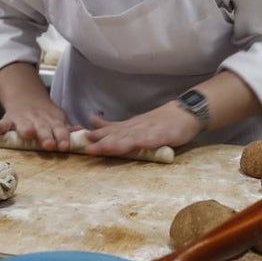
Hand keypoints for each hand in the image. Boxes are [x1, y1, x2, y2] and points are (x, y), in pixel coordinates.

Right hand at [0, 97, 74, 151]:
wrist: (27, 98)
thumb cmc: (45, 117)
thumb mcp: (58, 119)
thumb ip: (66, 128)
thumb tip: (81, 132)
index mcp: (52, 121)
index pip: (60, 129)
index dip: (62, 137)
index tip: (64, 146)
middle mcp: (38, 121)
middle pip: (43, 129)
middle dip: (46, 137)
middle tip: (49, 145)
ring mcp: (22, 120)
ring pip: (24, 125)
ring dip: (25, 129)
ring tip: (27, 133)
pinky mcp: (8, 120)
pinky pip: (2, 123)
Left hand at [81, 102, 202, 156]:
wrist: (184, 112)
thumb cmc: (158, 121)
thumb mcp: (132, 123)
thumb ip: (113, 126)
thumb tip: (91, 122)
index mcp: (128, 127)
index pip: (108, 132)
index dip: (93, 137)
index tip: (76, 140)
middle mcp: (136, 128)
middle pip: (117, 136)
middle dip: (101, 142)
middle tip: (86, 147)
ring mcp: (150, 131)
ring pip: (132, 138)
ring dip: (118, 143)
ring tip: (105, 147)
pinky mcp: (164, 135)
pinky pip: (155, 139)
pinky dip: (146, 142)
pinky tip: (140, 145)